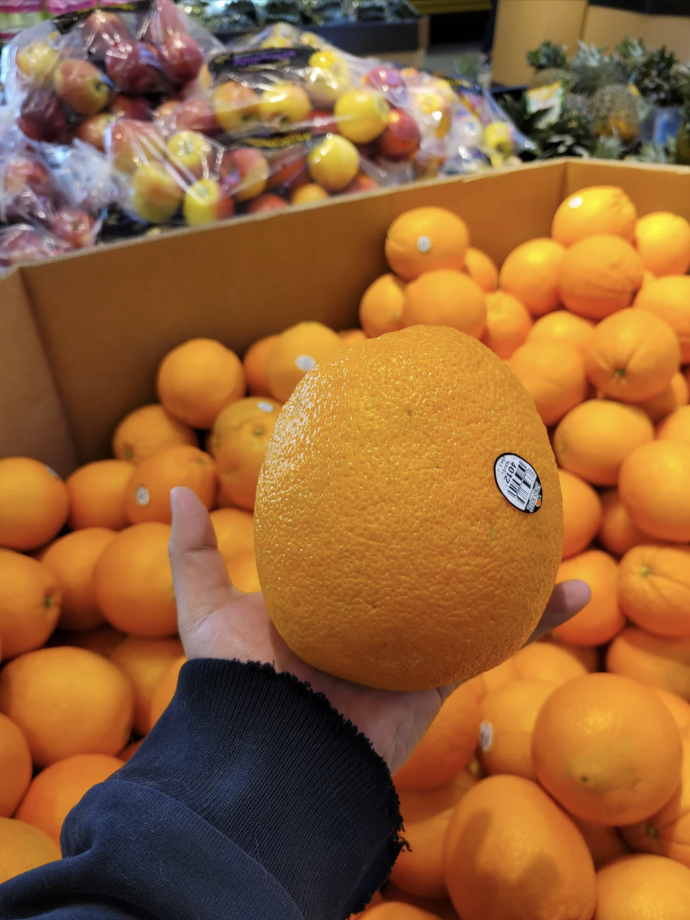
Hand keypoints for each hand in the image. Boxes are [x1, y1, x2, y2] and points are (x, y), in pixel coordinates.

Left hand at [169, 487, 589, 774]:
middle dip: (454, 534)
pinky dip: (540, 617)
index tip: (404, 476)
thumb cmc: (237, 682)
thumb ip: (191, 553)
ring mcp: (412, 641)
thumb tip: (177, 486)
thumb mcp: (206, 610)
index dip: (384, 518)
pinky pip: (498, 635)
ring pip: (472, 596)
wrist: (273, 753)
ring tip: (543, 521)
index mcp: (330, 601)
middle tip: (480, 484)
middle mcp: (374, 618)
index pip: (364, 550)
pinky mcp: (442, 668)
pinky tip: (575, 588)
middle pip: (424, 566)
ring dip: (511, 567)